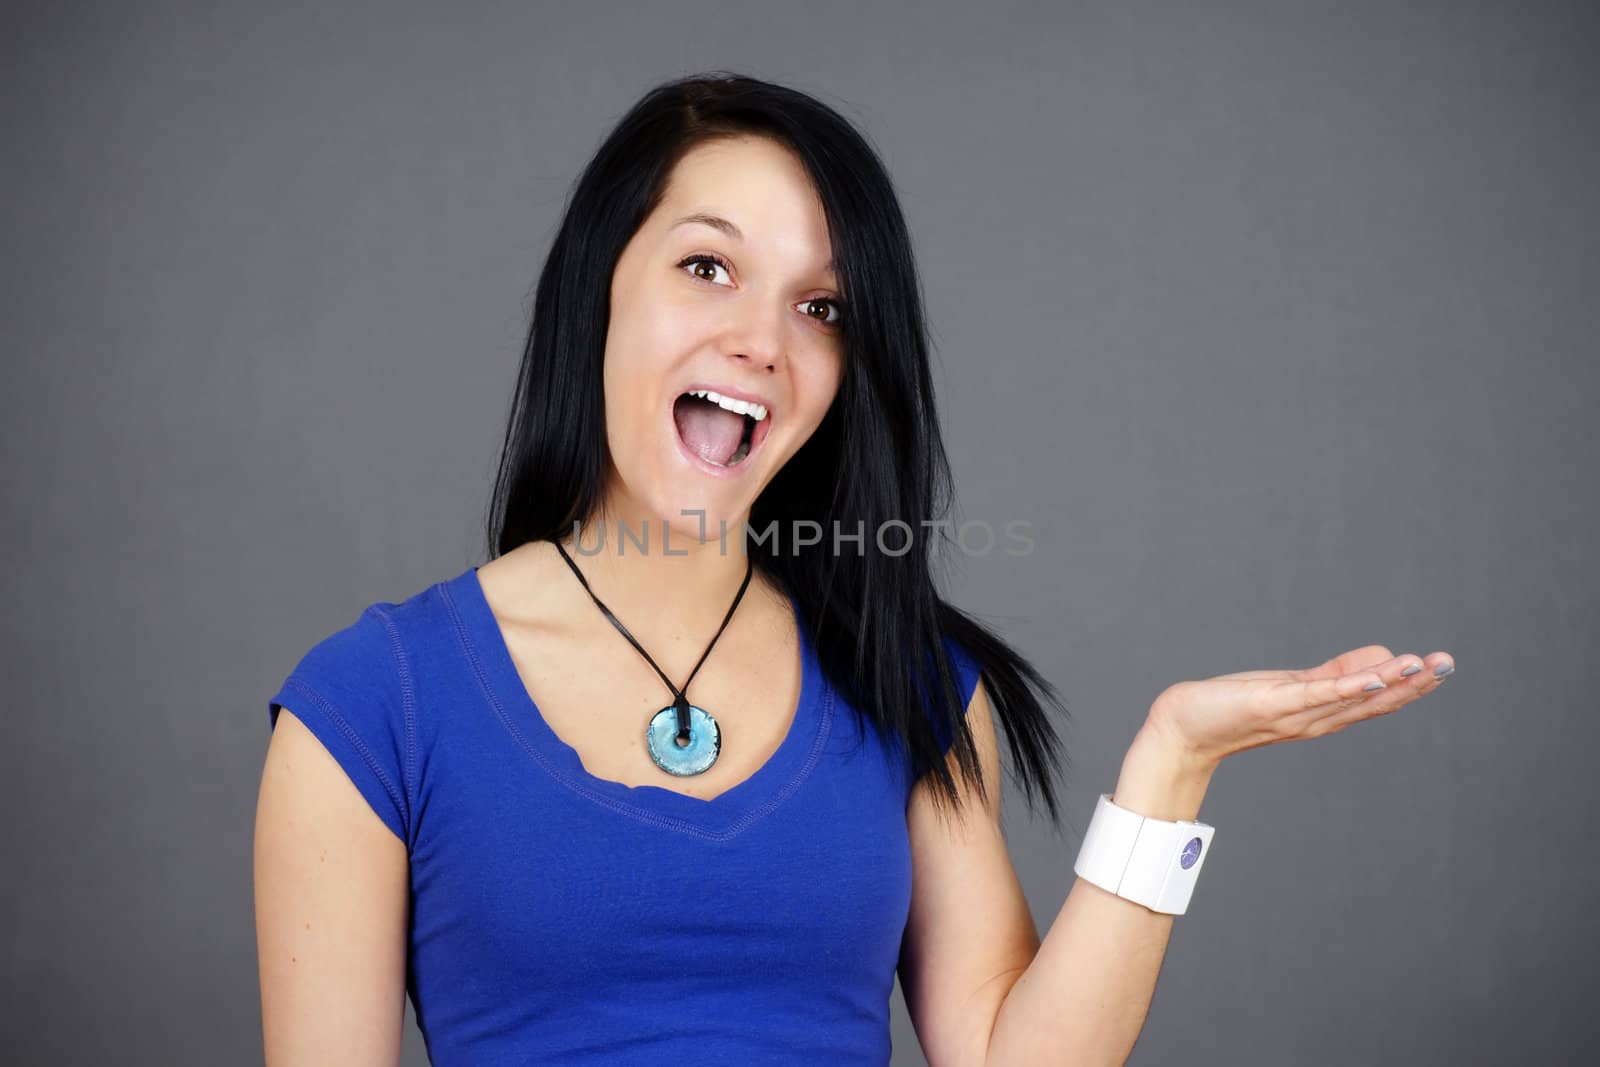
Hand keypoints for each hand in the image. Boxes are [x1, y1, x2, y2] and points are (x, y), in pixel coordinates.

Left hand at [1145, 645, 1456, 769]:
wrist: (1181, 731)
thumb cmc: (1229, 708)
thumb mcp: (1290, 686)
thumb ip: (1333, 675)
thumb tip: (1379, 660)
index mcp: (1318, 713)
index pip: (1372, 699)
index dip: (1408, 685)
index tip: (1440, 667)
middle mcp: (1313, 719)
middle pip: (1372, 703)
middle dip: (1413, 685)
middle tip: (1450, 664)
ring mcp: (1295, 713)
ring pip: (1352, 699)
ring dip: (1391, 684)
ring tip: (1425, 666)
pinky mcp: (1273, 703)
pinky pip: (1318, 694)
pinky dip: (1349, 686)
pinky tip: (1377, 677)